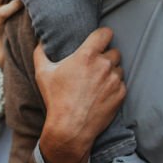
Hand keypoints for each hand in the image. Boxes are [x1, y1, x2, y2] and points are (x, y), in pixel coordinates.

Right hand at [35, 28, 124, 162]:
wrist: (70, 128)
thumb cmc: (56, 99)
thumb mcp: (43, 73)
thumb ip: (40, 52)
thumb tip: (41, 40)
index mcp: (87, 55)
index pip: (106, 33)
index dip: (103, 35)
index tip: (99, 40)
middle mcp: (104, 65)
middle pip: (114, 51)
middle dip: (106, 56)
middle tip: (95, 66)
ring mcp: (114, 80)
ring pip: (119, 68)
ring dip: (111, 72)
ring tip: (98, 82)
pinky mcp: (120, 94)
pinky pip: (121, 84)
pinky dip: (114, 86)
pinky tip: (102, 93)